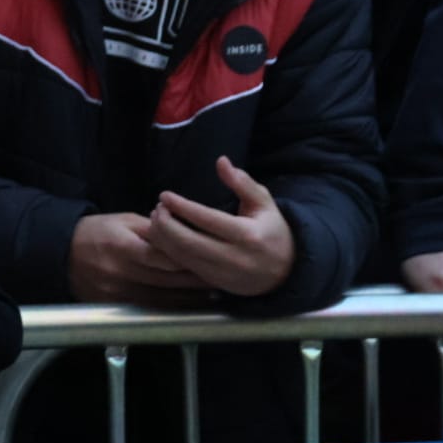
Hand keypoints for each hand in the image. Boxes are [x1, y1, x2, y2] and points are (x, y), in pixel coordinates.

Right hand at [68, 211, 212, 306]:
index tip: (213, 258)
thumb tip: (183, 234)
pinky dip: (170, 308)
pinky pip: (148, 309)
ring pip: (161, 299)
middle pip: (167, 280)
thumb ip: (154, 230)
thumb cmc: (96, 232)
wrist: (61, 252)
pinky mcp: (113, 306)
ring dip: (189, 299)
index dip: (191, 259)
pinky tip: (187, 306)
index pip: (164, 257)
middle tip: (222, 278)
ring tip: (212, 295)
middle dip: (196, 280)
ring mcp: (116, 293)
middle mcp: (120, 272)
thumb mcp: (124, 221)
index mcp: (123, 247)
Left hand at [143, 157, 293, 297]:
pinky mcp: (214, 283)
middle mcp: (235, 257)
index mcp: (249, 235)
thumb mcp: (264, 203)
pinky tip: (162, 236)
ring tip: (156, 219)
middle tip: (157, 208)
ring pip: (183, 257)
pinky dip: (168, 251)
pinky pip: (185, 267)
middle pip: (189, 242)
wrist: (286, 272)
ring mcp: (223, 273)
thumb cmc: (271, 230)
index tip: (164, 195)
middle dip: (166, 224)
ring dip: (163, 238)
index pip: (208, 220)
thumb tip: (221, 160)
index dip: (182, 207)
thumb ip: (242, 182)